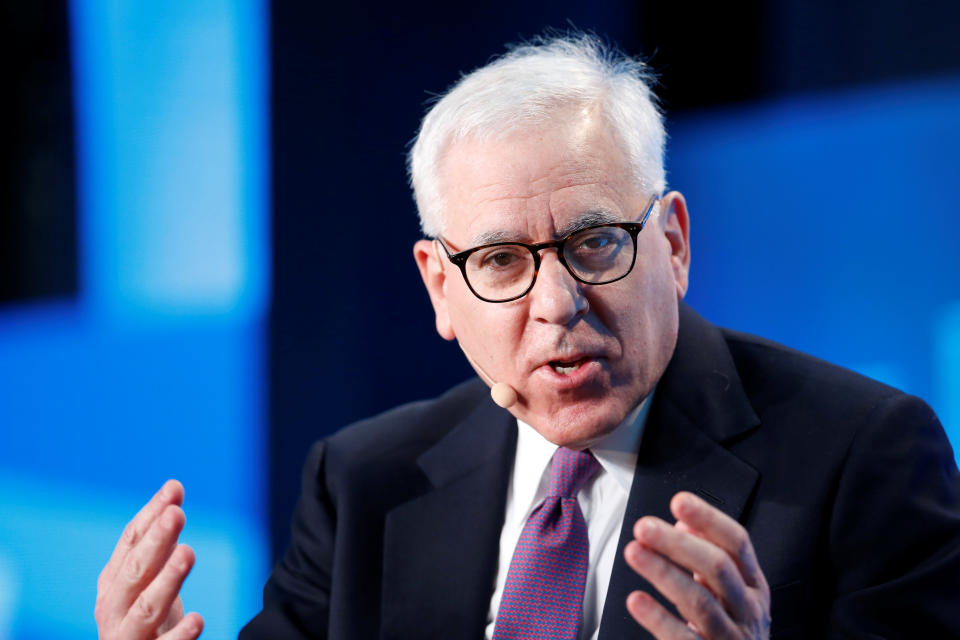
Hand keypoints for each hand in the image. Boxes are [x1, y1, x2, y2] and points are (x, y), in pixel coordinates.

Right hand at [95, 480, 203, 638]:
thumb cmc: (144, 619)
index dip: (151, 514)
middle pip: (135, 571)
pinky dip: (179, 635)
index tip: (174, 489)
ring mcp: (127, 635)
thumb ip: (161, 540)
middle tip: (177, 514)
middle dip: (155, 541)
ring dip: (167, 579)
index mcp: (114, 582)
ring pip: (145, 608)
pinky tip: (198, 619)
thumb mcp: (149, 578)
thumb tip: (173, 489)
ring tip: (188, 552)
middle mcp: (114, 607)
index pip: (130, 542)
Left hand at [623, 491, 769, 638]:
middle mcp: (747, 610)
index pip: (737, 543)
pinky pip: (682, 638)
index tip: (680, 501)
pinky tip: (636, 600)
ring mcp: (730, 637)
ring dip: (663, 572)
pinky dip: (658, 618)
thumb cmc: (732, 630)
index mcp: (754, 586)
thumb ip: (710, 556)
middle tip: (645, 527)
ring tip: (634, 552)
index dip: (709, 519)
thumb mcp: (731, 593)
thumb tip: (685, 522)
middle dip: (679, 543)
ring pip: (700, 602)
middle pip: (717, 568)